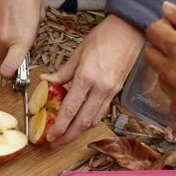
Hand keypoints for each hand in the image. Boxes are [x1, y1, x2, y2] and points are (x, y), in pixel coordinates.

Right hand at [0, 0, 44, 76]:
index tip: (10, 74)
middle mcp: (5, 38)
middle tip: (13, 35)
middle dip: (6, 50)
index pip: (11, 68)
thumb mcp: (39, 13)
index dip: (9, 73)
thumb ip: (33, 29)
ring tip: (7, 14)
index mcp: (22, 39)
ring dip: (0, 33)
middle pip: (1, 56)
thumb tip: (28, 33)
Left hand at [42, 14, 142, 145]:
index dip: (60, 126)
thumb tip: (46, 81)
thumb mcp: (78, 52)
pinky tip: (81, 123)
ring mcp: (111, 91)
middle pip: (83, 121)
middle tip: (56, 143)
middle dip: (68, 136)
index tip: (50, 135)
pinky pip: (102, 111)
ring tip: (66, 137)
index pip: (71, 108)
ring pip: (94, 120)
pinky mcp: (117, 91)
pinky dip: (90, 121)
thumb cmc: (104, 37)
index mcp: (87, 77)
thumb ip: (62, 72)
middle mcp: (100, 88)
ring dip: (79, 132)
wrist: (129, 31)